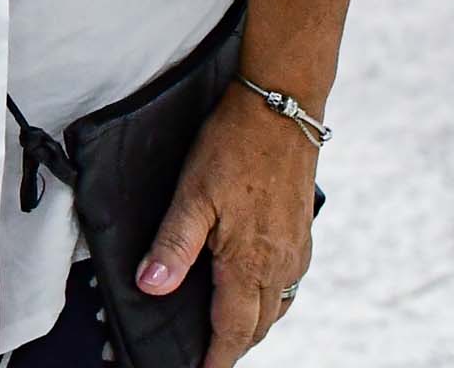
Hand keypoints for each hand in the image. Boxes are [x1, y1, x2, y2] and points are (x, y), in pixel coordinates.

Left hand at [136, 85, 319, 367]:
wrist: (281, 110)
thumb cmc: (232, 147)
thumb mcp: (192, 194)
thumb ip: (173, 246)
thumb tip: (151, 288)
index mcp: (250, 262)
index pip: (233, 329)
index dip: (217, 356)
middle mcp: (280, 264)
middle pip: (257, 325)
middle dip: (233, 345)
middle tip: (207, 354)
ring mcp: (296, 250)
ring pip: (276, 306)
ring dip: (253, 324)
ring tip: (227, 331)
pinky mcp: (302, 233)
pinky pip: (288, 283)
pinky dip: (269, 299)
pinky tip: (253, 288)